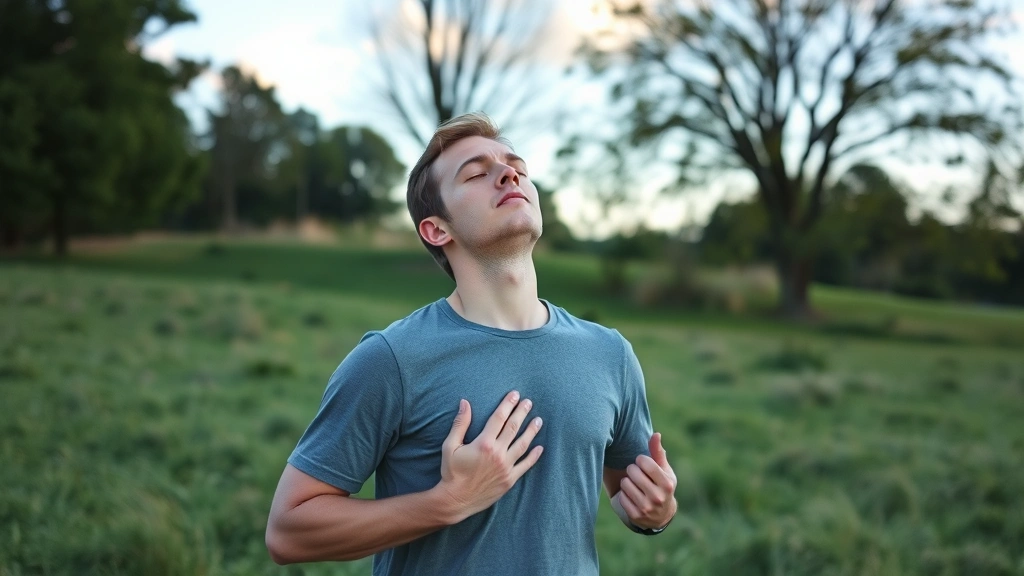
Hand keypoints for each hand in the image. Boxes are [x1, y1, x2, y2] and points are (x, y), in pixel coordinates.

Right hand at [436, 391, 543, 522]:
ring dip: (531, 431)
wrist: (456, 500)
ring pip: (523, 444)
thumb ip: (460, 423)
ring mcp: (505, 467)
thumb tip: (465, 402)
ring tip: (538, 420)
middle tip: (529, 402)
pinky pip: (525, 466)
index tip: (515, 395)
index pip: (499, 418)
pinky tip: (540, 448)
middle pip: (513, 428)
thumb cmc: (451, 472)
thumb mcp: (450, 446)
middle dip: (522, 413)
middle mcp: (497, 453)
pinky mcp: (509, 479)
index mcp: (483, 443)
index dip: (508, 405)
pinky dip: (533, 456)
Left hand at [617, 433, 676, 529]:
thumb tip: (656, 434)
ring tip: (633, 484)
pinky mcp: (635, 516)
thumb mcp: (664, 470)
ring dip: (626, 482)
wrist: (660, 516)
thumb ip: (658, 452)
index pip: (645, 462)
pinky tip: (630, 496)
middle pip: (633, 472)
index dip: (640, 460)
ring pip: (625, 483)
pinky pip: (621, 497)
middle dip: (632, 470)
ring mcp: (647, 508)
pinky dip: (623, 494)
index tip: (642, 463)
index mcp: (667, 484)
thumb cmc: (661, 486)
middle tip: (636, 474)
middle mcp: (658, 497)